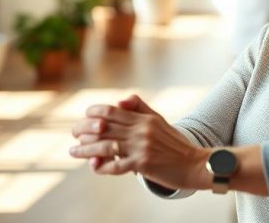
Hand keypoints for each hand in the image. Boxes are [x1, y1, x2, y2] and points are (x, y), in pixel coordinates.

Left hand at [69, 94, 210, 190]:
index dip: (94, 112)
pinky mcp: (143, 164)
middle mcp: (142, 130)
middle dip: (83, 129)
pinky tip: (94, 166)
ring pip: (106, 146)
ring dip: (86, 149)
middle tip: (72, 134)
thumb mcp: (160, 121)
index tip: (84, 117)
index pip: (112, 110)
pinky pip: (115, 166)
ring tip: (73, 151)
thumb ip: (141, 108)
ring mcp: (142, 147)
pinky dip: (101, 167)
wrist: (195, 164)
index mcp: (144, 118)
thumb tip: (121, 101)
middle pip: (104, 127)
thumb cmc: (176, 144)